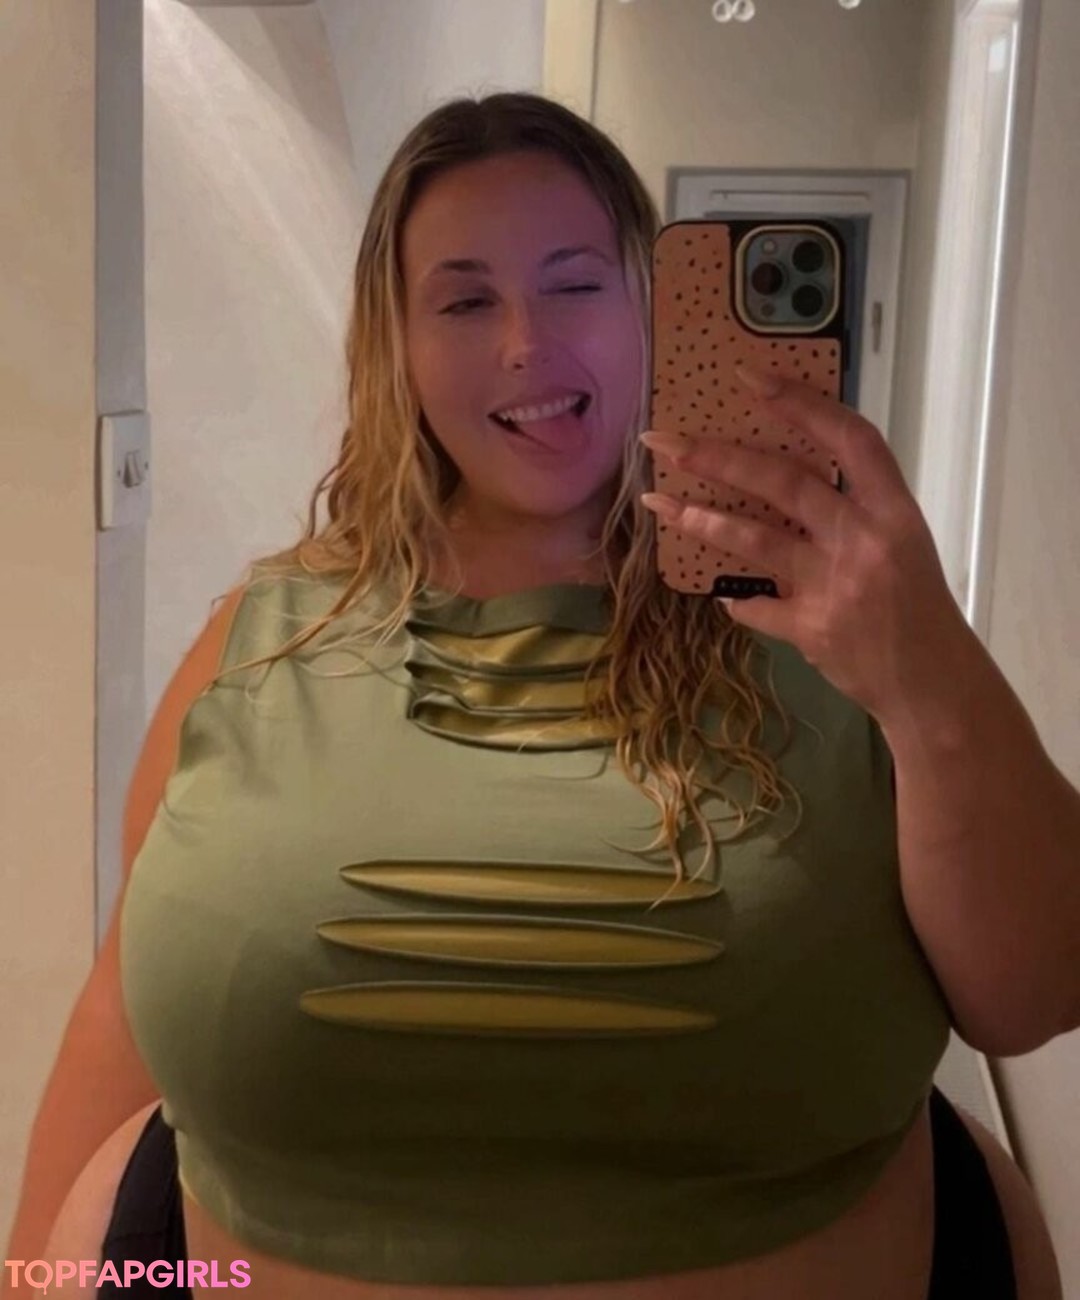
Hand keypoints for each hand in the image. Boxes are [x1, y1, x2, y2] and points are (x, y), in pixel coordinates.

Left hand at [639, 365, 975, 723]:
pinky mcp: (811, 628)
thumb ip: (856, 511)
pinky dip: (738, 601)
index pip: (848, 438)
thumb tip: (788, 481)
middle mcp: (864, 539)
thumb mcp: (904, 544)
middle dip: (717, 457)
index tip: (747, 378)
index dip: (798, 403)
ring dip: (702, 519)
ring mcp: (834, 585)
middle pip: (783, 481)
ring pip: (754, 539)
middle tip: (666, 442)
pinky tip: (724, 596)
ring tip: (659, 504)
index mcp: (894, 510)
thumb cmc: (919, 608)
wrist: (932, 683)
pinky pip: (756, 607)